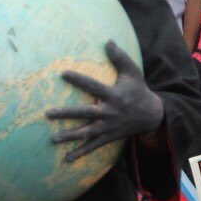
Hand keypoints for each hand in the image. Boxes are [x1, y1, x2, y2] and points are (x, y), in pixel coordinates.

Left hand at [47, 40, 163, 161]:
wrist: (152, 115)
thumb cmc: (138, 90)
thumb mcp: (133, 73)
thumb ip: (120, 57)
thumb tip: (108, 41)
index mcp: (114, 95)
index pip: (93, 86)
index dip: (79, 79)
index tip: (63, 73)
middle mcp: (110, 112)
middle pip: (85, 113)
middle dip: (67, 113)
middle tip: (48, 113)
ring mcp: (109, 127)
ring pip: (86, 132)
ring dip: (69, 136)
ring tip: (52, 139)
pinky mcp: (109, 137)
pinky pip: (94, 146)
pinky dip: (81, 153)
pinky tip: (67, 159)